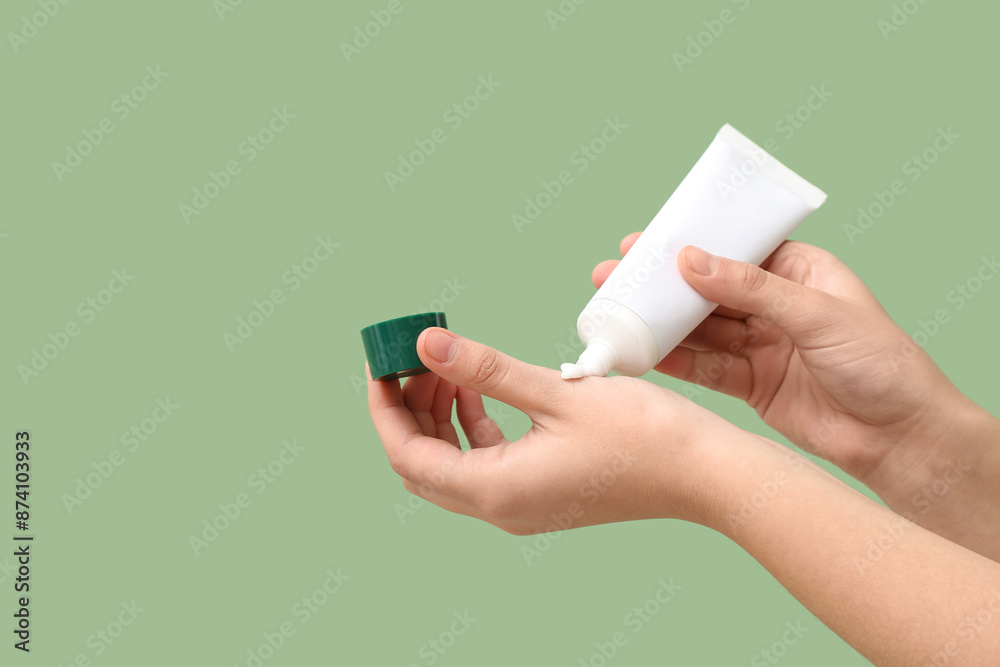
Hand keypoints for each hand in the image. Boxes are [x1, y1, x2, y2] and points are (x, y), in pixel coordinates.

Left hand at [366, 328, 757, 534]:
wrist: (705, 475)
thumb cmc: (644, 437)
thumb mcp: (556, 393)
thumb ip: (486, 370)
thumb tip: (428, 344)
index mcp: (497, 490)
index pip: (408, 454)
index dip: (385, 408)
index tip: (381, 363)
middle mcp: (502, 508)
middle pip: (425, 462)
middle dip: (409, 409)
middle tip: (411, 358)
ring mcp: (522, 504)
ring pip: (454, 462)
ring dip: (441, 415)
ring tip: (447, 365)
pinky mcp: (542, 493)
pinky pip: (486, 463)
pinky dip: (473, 426)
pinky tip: (481, 390)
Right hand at [593, 236, 999, 556]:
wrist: (900, 439)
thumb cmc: (881, 364)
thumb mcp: (818, 313)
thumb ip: (752, 289)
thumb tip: (693, 261)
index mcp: (798, 272)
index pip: (733, 249)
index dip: (688, 243)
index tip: (644, 243)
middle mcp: (775, 306)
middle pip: (707, 290)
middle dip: (661, 286)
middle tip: (614, 278)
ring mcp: (761, 346)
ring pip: (700, 330)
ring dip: (660, 323)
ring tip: (616, 314)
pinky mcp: (751, 384)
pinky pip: (705, 368)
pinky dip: (674, 362)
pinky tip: (642, 353)